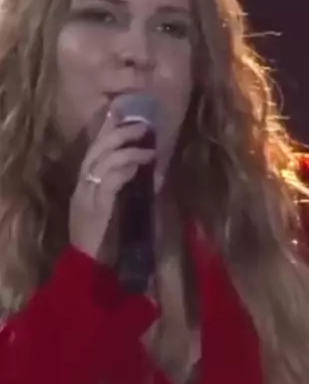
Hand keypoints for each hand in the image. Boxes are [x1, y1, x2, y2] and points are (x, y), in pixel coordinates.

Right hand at [69, 110, 155, 262]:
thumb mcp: (116, 210)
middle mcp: (82, 186)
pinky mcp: (95, 209)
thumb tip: (151, 175)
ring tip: (148, 149)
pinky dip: (125, 171)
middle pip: (96, 148)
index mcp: (85, 185)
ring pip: (102, 161)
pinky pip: (109, 182)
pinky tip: (139, 168)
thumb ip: (125, 191)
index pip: (94, 149)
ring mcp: (86, 197)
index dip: (107, 130)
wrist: (90, 269)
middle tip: (142, 125)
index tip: (123, 114)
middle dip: (119, 133)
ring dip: (128, 151)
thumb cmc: (106, 242)